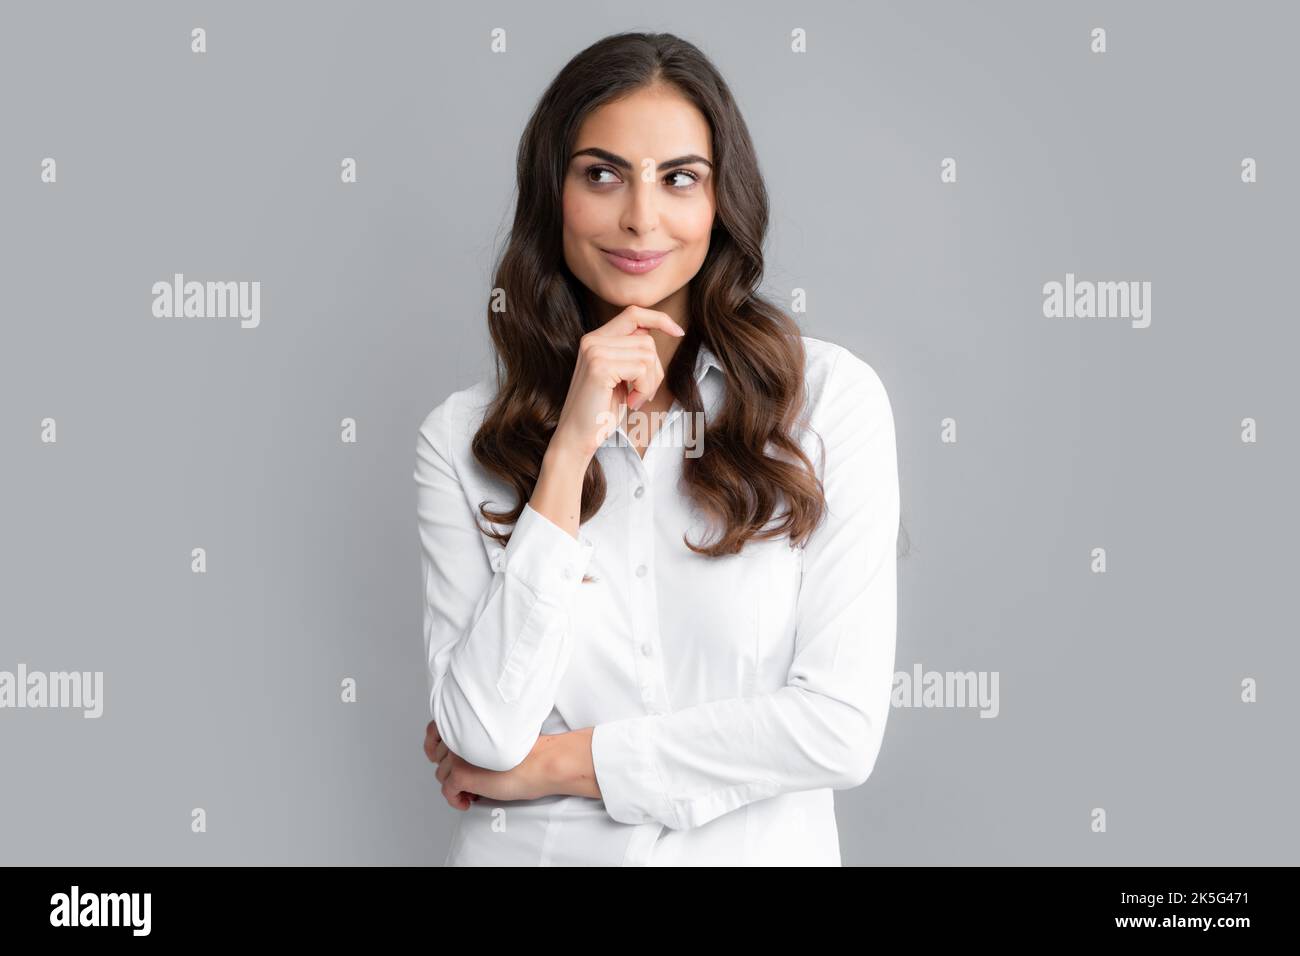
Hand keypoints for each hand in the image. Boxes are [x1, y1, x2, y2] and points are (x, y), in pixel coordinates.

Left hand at [423, 719, 550, 808]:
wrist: (541, 762)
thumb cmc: (528, 752)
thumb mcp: (496, 738)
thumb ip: (475, 739)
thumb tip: (459, 756)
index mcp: (468, 724)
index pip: (434, 730)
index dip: (433, 746)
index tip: (436, 756)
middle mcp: (459, 737)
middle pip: (439, 758)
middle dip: (449, 770)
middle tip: (466, 778)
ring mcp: (458, 757)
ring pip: (441, 775)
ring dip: (455, 786)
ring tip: (472, 791)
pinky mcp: (462, 776)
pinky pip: (448, 792)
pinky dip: (456, 800)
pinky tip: (467, 801)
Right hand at [550, 306, 684, 462]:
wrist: (576, 436)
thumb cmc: (600, 410)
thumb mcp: (619, 375)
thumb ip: (630, 352)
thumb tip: (653, 331)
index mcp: (595, 339)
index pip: (633, 314)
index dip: (659, 319)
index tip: (678, 332)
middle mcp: (592, 340)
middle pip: (646, 340)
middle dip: (655, 370)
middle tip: (642, 393)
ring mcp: (595, 352)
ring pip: (647, 355)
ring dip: (649, 383)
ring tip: (634, 398)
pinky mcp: (600, 367)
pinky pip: (641, 369)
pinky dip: (643, 389)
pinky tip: (630, 402)